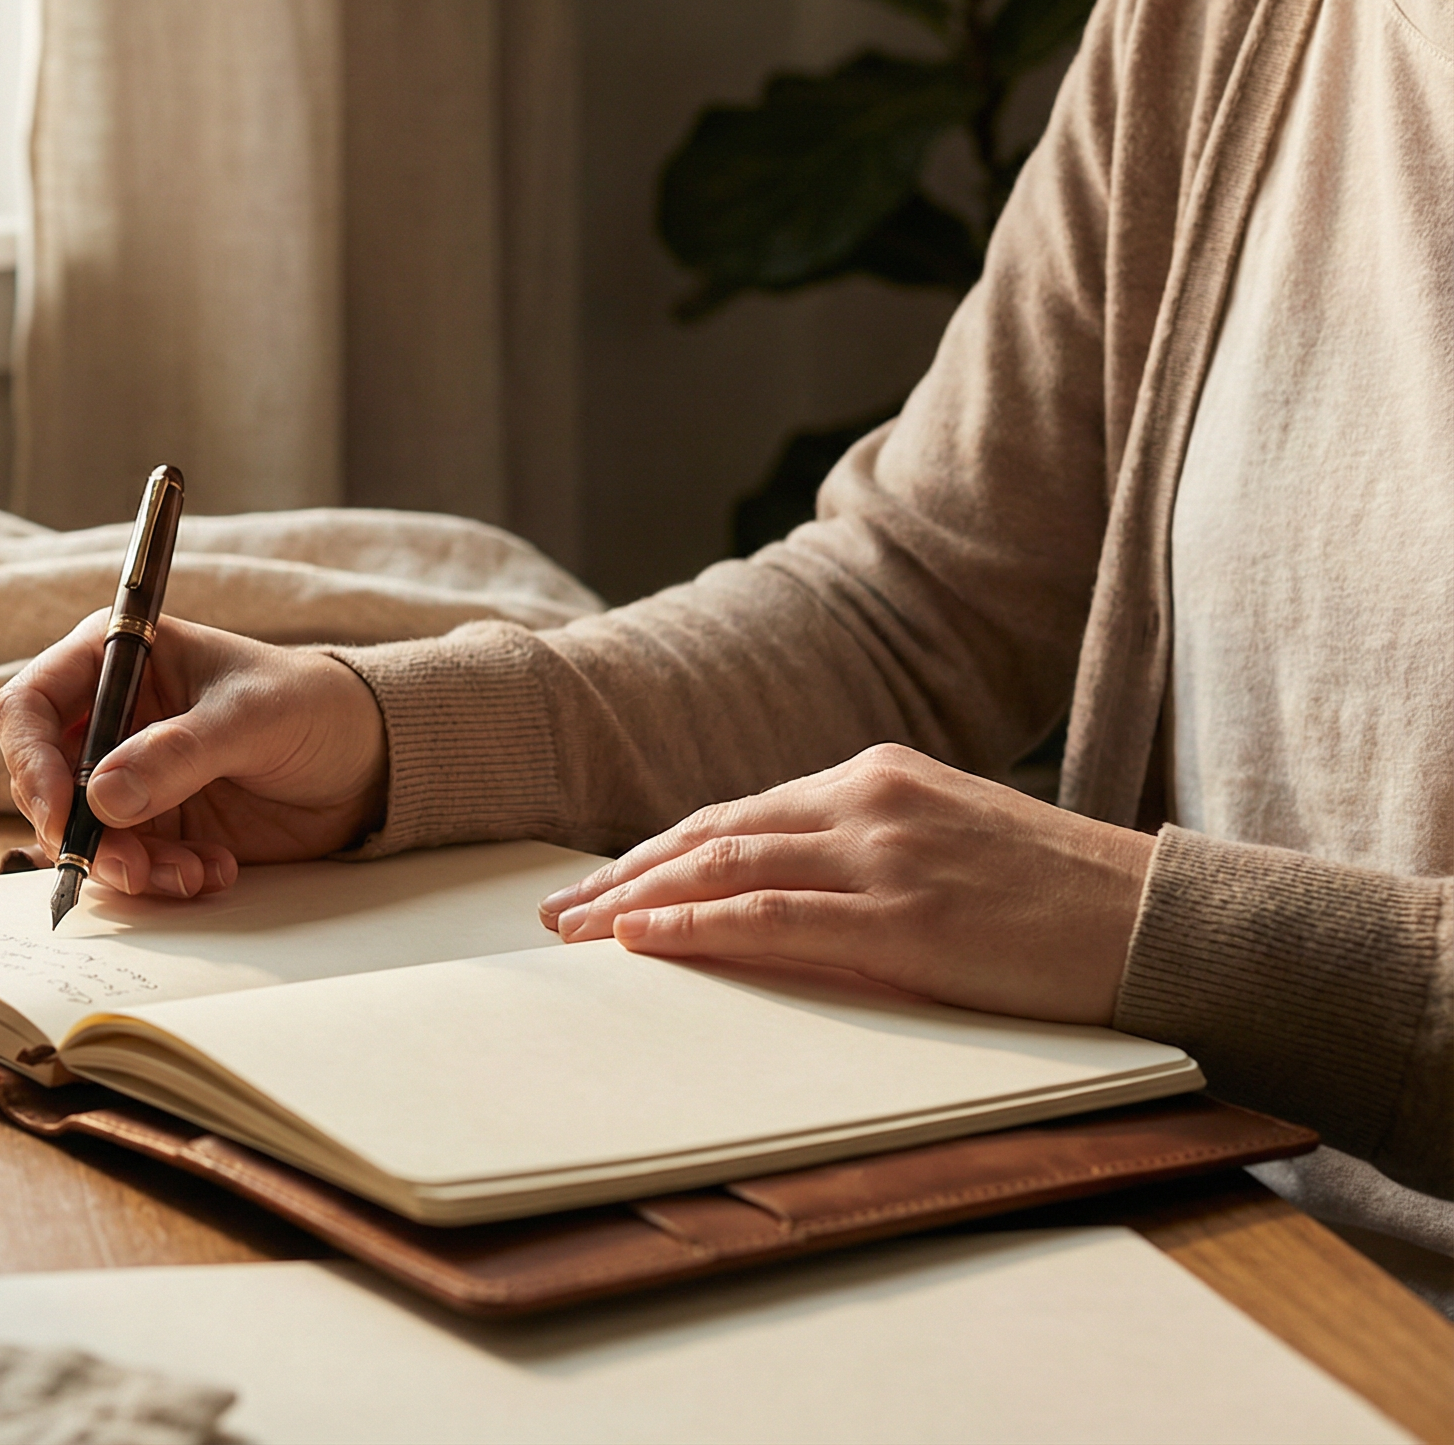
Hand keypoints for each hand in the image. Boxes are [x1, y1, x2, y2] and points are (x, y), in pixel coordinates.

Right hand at [0, 613, 387, 897]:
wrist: (367, 760)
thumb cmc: (312, 705)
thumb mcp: (250, 718)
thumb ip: (178, 754)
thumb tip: (103, 797)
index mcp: (117, 660)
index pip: (30, 706)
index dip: (31, 760)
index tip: (62, 812)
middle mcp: (109, 719)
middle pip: (42, 781)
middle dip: (79, 831)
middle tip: (131, 866)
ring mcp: (128, 777)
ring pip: (80, 834)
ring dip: (125, 866)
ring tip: (190, 874)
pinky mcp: (155, 826)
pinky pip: (127, 865)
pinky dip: (161, 880)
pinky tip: (214, 872)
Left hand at [537, 743, 1152, 1023]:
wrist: (1158, 919)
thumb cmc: (1060, 897)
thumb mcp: (949, 842)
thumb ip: (867, 847)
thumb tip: (784, 884)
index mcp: (877, 776)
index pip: (738, 812)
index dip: (659, 851)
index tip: (601, 885)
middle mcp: (868, 800)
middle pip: (711, 833)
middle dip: (625, 875)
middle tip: (557, 914)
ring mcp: (883, 855)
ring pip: (724, 867)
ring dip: (636, 902)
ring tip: (576, 933)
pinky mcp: (903, 918)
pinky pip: (771, 916)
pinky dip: (696, 926)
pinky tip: (641, 940)